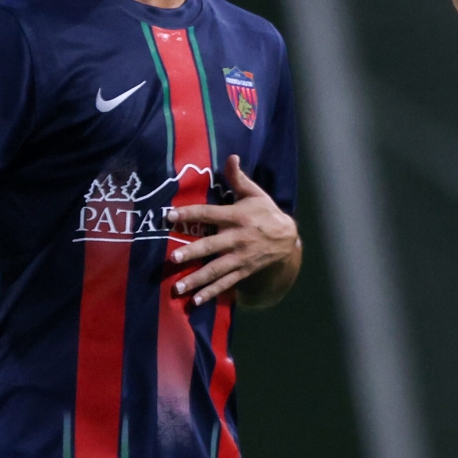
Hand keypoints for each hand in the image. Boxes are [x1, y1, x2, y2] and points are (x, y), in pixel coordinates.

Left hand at [164, 155, 299, 305]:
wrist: (288, 239)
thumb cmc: (267, 213)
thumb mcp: (255, 194)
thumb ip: (238, 178)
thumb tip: (230, 156)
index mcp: (237, 216)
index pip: (209, 214)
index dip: (190, 214)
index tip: (170, 216)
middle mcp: (237, 238)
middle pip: (211, 245)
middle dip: (192, 252)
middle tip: (174, 258)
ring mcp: (240, 258)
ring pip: (216, 270)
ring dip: (196, 279)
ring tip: (178, 288)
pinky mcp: (243, 271)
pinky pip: (225, 284)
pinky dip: (211, 293)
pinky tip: (195, 301)